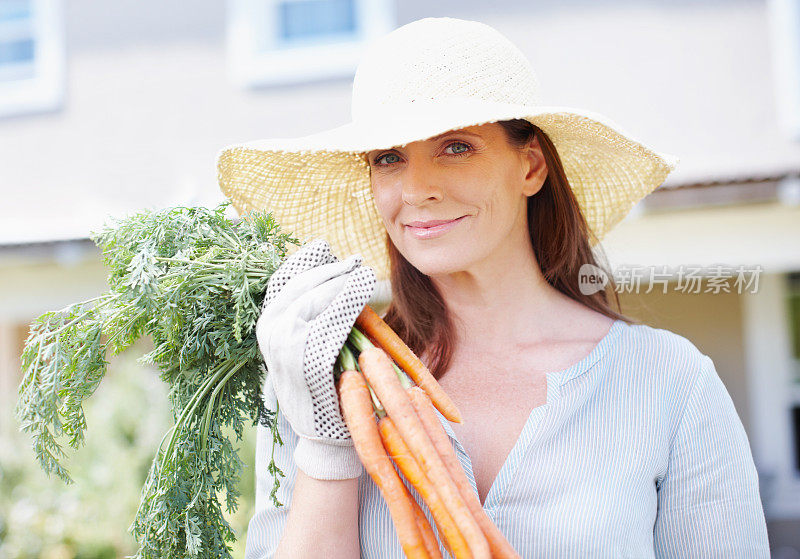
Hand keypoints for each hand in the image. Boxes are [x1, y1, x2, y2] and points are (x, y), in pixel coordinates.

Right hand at [256, 239, 375, 479]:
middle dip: (330, 268)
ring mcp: (286, 346)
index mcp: (267, 326)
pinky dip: (351, 298)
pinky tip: (366, 286)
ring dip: (342, 278)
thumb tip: (334, 272)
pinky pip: (333, 318)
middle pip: (300, 283)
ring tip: (362, 271)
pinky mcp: (309, 359)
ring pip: (316, 296)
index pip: (283, 279)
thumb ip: (313, 313)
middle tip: (355, 260)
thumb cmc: (324, 388)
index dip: (306, 261)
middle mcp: (270, 332)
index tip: (326, 248)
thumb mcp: (308, 346)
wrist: (326, 438)